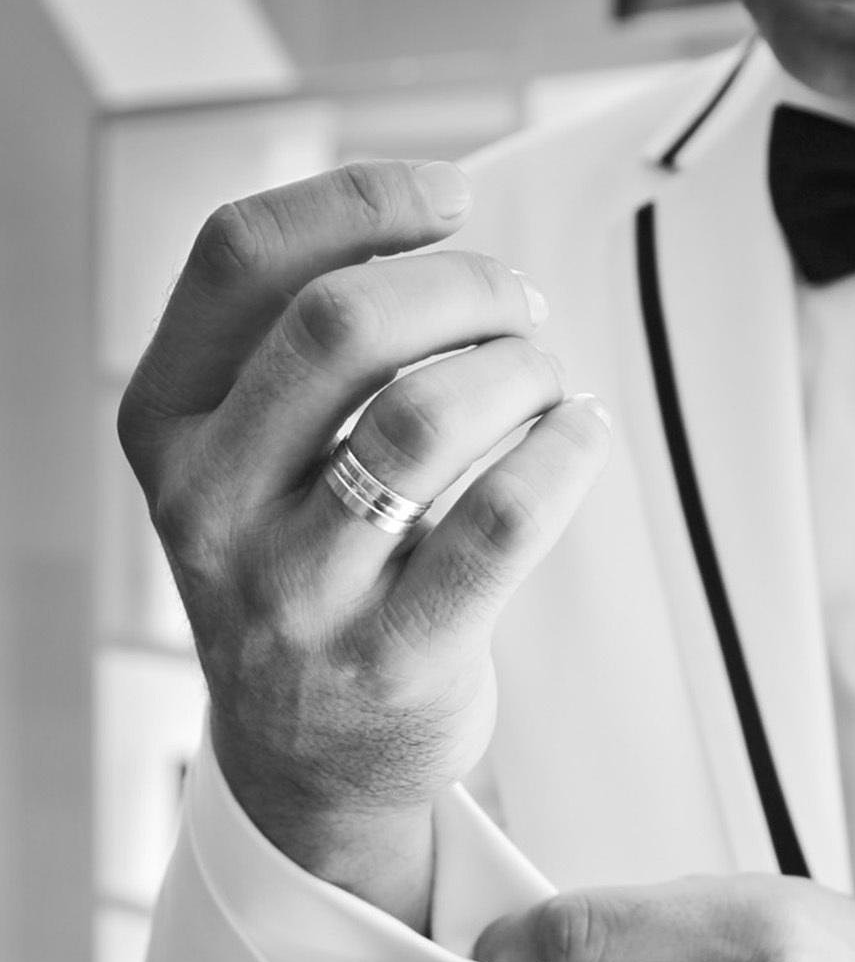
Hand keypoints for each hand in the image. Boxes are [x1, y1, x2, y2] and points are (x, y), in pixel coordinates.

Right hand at [117, 160, 611, 924]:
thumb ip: (299, 352)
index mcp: (168, 427)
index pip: (240, 259)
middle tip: (521, 304)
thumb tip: (442, 225)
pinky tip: (579, 435)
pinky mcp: (394, 657)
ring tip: (546, 376)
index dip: (359, 198)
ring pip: (423, 416)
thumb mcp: (248, 463)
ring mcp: (296, 592)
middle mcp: (211, 507)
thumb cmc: (304, 576)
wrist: (308, 764)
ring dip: (516, 366)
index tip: (449, 197)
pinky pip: (503, 518)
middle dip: (461, 285)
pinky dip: (563, 451)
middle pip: (339, 323)